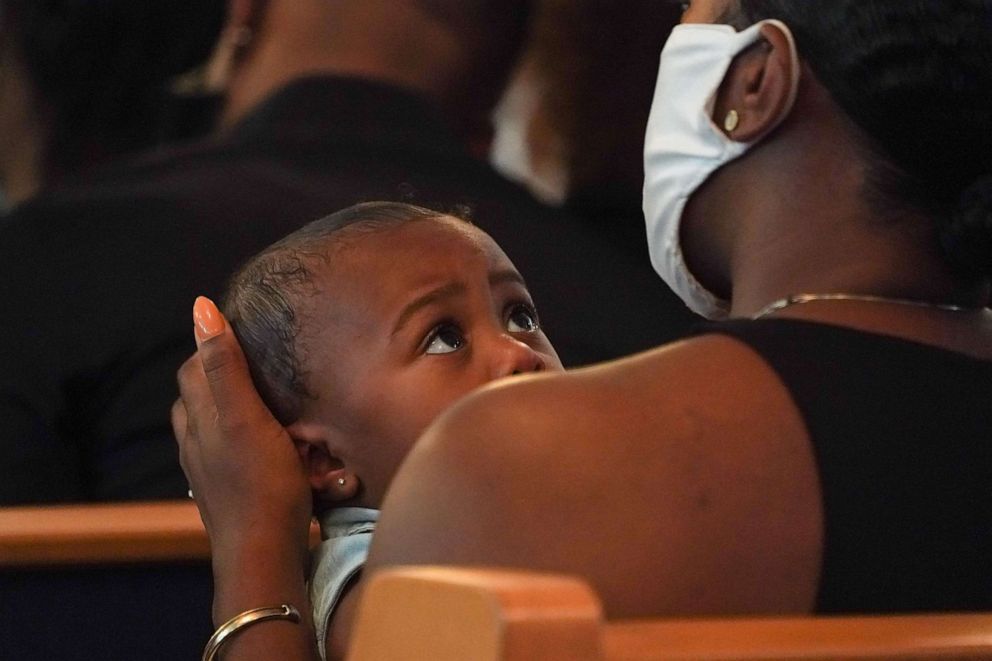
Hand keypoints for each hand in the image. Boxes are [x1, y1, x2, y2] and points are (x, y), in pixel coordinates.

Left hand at [172, 297, 311, 556]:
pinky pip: (237, 458)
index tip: (252, 339)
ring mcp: (209, 472)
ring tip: (279, 410)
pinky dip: (256, 445)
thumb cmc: (261, 484)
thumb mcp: (247, 418)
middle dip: (232, 379)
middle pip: (203, 396)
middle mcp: (196, 443)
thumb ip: (226, 365)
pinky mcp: (227, 493)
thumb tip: (202, 309)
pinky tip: (280, 452)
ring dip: (245, 413)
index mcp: (198, 418)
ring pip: (220, 428)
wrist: (263, 555)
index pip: (194, 367)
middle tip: (271, 373)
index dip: (216, 348)